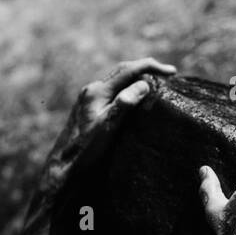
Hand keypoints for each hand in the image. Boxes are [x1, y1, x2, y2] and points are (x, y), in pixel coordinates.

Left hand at [37, 57, 176, 201]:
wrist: (63, 166)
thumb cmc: (85, 150)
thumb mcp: (108, 127)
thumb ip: (124, 104)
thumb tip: (144, 84)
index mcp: (97, 91)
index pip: (129, 70)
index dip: (151, 67)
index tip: (172, 73)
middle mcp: (91, 90)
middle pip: (123, 71)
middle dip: (145, 69)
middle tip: (167, 74)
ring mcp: (88, 99)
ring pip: (117, 80)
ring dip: (136, 78)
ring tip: (154, 83)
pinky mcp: (88, 108)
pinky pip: (112, 91)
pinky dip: (127, 88)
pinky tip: (133, 97)